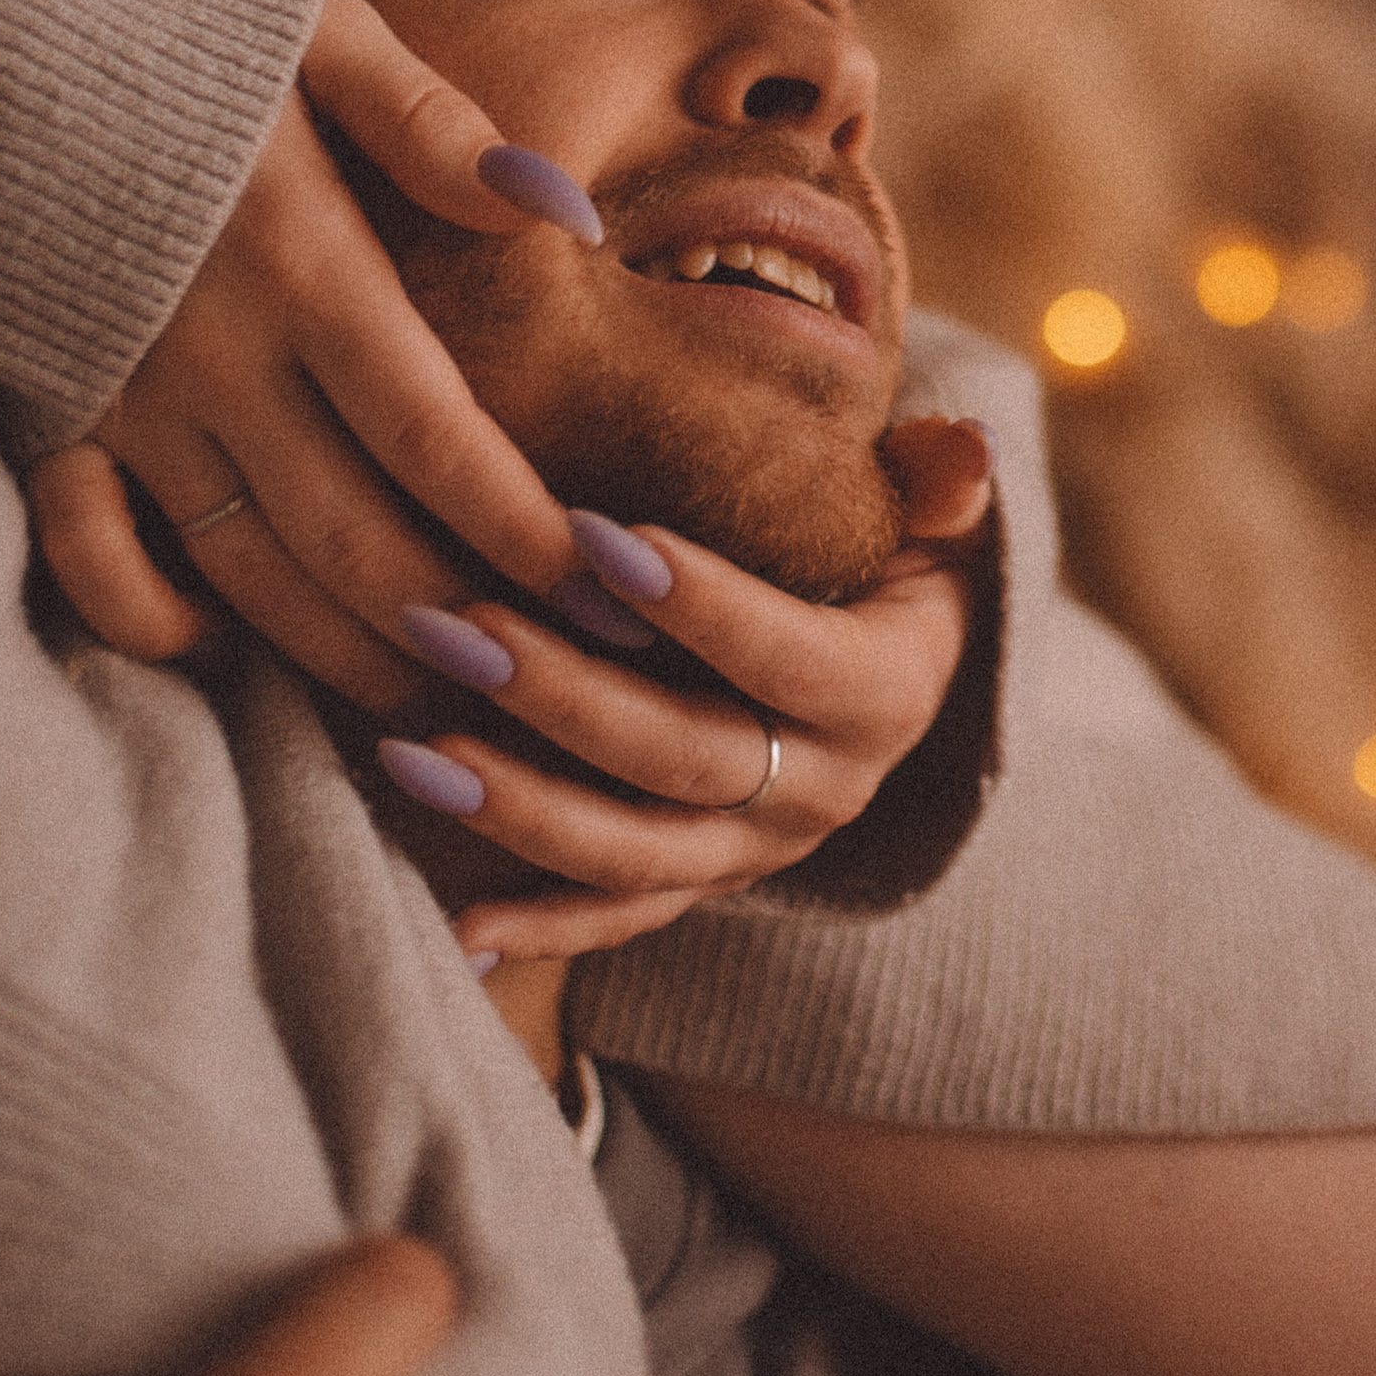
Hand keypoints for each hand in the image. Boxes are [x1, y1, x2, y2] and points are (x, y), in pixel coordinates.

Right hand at [31, 0, 581, 701]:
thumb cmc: (173, 16)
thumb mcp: (319, 27)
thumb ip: (435, 124)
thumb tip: (560, 210)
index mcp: (301, 259)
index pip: (434, 436)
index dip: (522, 531)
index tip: (606, 591)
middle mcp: (215, 356)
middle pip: (350, 534)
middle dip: (456, 624)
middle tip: (547, 681)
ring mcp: (127, 401)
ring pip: (244, 572)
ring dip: (344, 651)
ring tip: (440, 707)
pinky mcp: (52, 415)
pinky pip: (99, 557)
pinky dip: (161, 622)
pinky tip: (236, 655)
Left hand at [376, 414, 992, 962]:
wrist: (887, 668)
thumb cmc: (886, 555)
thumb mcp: (924, 514)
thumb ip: (935, 479)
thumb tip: (965, 449)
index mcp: (882, 695)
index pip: (785, 655)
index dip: (697, 604)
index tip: (590, 535)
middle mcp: (822, 792)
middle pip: (685, 755)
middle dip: (563, 694)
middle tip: (457, 624)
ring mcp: (755, 853)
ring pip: (636, 851)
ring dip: (518, 807)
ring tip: (410, 750)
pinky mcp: (700, 886)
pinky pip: (618, 920)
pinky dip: (538, 926)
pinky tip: (451, 923)